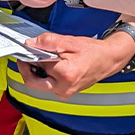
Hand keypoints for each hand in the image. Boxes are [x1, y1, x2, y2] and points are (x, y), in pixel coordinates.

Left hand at [20, 31, 134, 98]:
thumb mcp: (70, 41)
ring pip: (40, 83)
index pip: (36, 66)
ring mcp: (64, 92)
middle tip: (28, 56)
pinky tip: (54, 65)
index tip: (25, 50)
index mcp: (65, 74)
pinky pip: (49, 84)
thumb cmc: (93, 51)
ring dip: (39, 71)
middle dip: (28, 68)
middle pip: (33, 82)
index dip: (28, 57)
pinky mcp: (65, 93)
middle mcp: (63, 88)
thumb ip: (48, 42)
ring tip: (47, 58)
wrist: (109, 59)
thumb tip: (31, 43)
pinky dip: (47, 74)